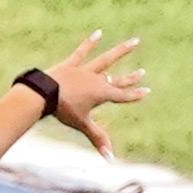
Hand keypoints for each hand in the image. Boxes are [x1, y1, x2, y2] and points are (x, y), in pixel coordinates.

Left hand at [47, 30, 149, 161]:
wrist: (45, 94)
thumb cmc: (63, 110)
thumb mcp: (82, 125)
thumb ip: (97, 139)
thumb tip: (110, 159)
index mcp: (102, 94)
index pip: (122, 96)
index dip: (134, 95)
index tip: (147, 91)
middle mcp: (97, 80)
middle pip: (117, 79)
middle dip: (130, 77)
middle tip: (143, 72)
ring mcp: (85, 70)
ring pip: (107, 59)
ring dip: (121, 51)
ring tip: (134, 41)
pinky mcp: (71, 64)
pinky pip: (82, 52)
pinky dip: (90, 42)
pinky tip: (99, 33)